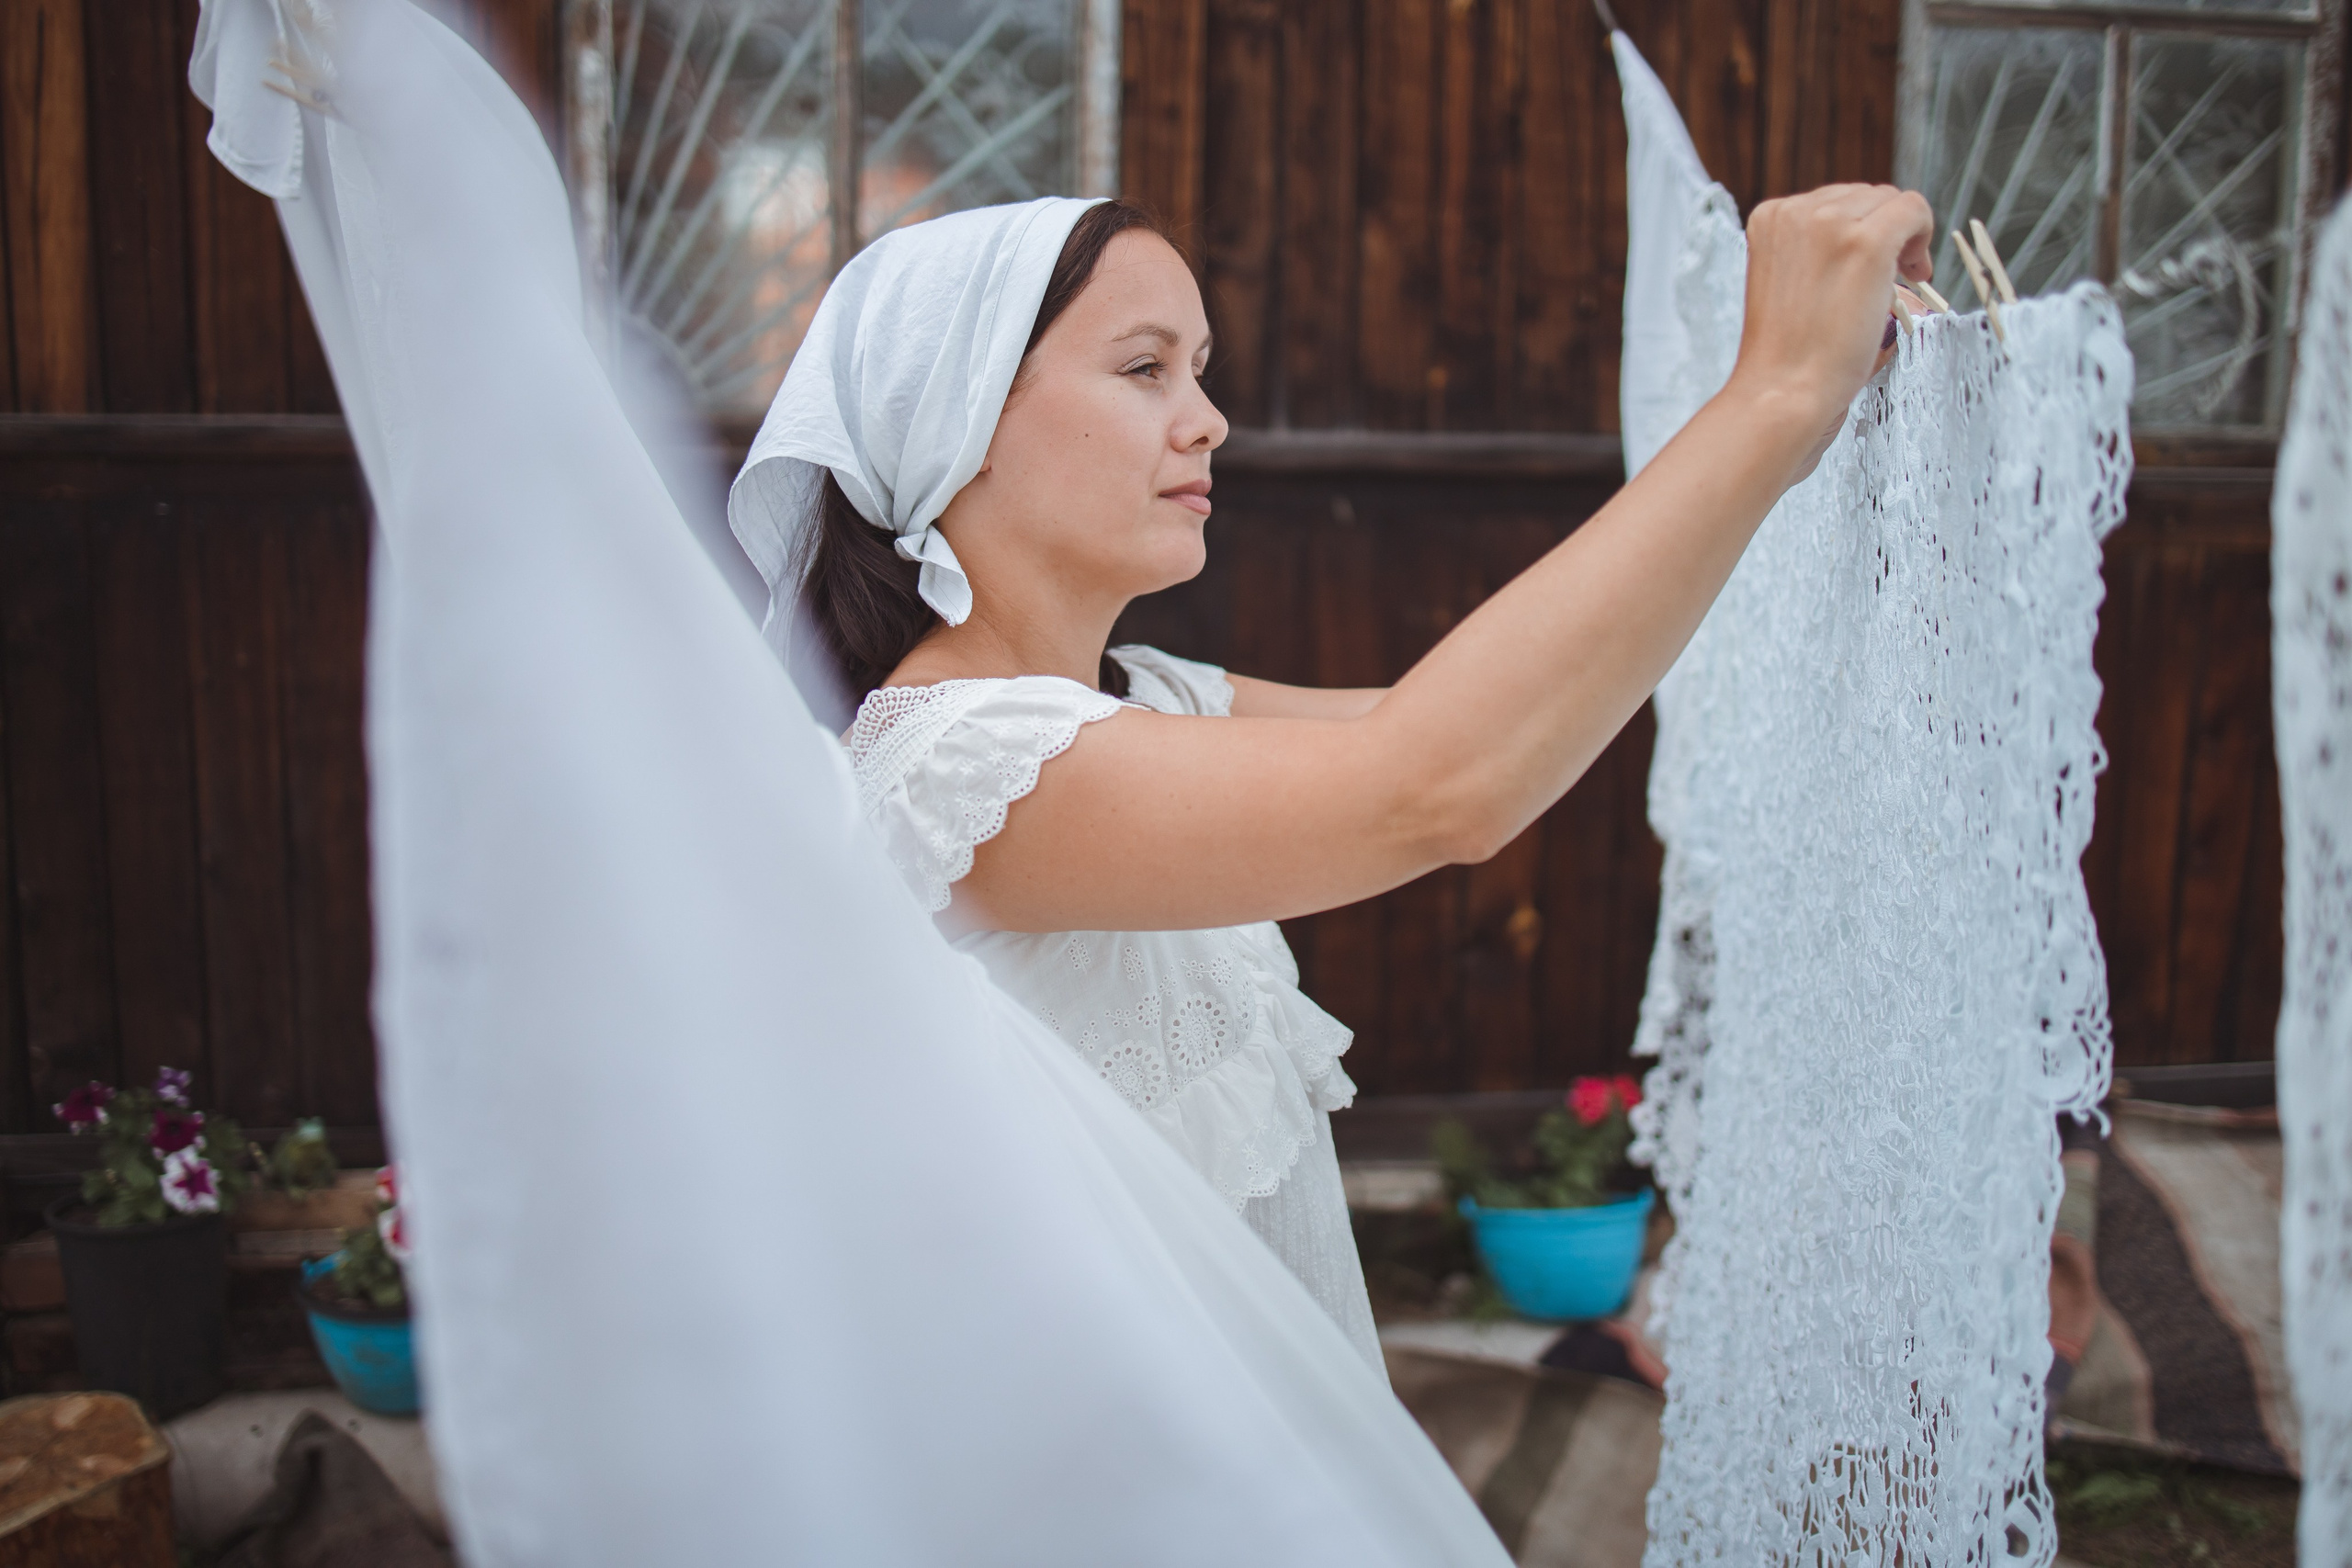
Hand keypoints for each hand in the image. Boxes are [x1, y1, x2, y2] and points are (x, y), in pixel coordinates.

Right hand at [1725, 185, 1934, 455]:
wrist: (1783, 390)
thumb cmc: (1788, 354)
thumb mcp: (1789, 283)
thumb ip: (1816, 252)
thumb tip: (1872, 237)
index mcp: (1770, 218)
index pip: (1834, 200)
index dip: (1860, 229)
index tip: (1869, 265)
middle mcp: (1796, 211)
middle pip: (1865, 195)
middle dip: (1883, 230)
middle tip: (1892, 277)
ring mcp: (1830, 223)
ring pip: (1891, 201)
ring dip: (1904, 235)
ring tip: (1900, 279)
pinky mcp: (1867, 242)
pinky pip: (1914, 211)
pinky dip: (1924, 234)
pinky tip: (1917, 271)